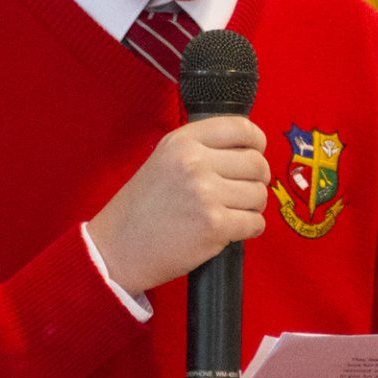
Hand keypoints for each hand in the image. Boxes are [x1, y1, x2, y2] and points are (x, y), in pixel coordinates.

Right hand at [87, 116, 268, 295]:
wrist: (119, 248)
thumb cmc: (143, 207)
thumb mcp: (164, 159)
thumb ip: (201, 148)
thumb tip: (247, 148)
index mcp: (183, 141)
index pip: (241, 128)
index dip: (256, 142)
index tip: (255, 152)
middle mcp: (195, 163)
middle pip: (256, 163)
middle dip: (256, 179)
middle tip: (242, 191)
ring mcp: (206, 194)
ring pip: (259, 194)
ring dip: (252, 206)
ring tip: (230, 212)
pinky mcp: (215, 226)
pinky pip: (256, 223)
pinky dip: (249, 228)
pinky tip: (230, 230)